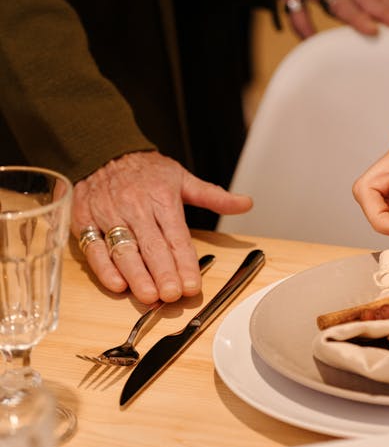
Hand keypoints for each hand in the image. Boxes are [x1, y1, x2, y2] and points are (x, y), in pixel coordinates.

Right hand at [71, 152, 252, 303]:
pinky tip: (117, 284)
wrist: (105, 150)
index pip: (177, 236)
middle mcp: (135, 207)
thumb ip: (213, 196)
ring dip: (136, 275)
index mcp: (162, 197)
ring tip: (149, 296)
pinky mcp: (85, 220)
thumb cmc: (146, 170)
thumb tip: (245, 203)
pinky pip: (93, 247)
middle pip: (151, 246)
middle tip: (172, 295)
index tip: (193, 285)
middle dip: (163, 272)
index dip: (186, 263)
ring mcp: (108, 214)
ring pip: (123, 249)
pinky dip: (103, 268)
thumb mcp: (182, 178)